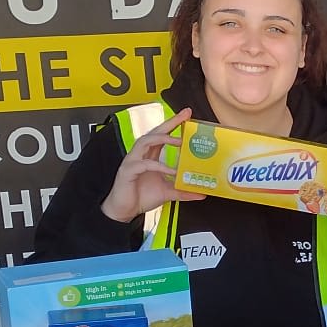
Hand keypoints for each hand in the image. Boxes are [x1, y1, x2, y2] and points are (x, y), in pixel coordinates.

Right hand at [102, 108, 202, 222]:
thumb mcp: (167, 193)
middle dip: (170, 123)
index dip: (173, 125)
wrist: (124, 211)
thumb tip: (201, 193)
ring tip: (179, 141)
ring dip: (162, 139)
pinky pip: (144, 165)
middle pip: (154, 132)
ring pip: (145, 142)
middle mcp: (140, 155)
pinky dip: (159, 166)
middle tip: (184, 116)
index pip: (162, 135)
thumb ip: (183, 191)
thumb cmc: (141, 197)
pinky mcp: (128, 171)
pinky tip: (171, 171)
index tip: (187, 116)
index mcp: (149, 156)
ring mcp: (133, 161)